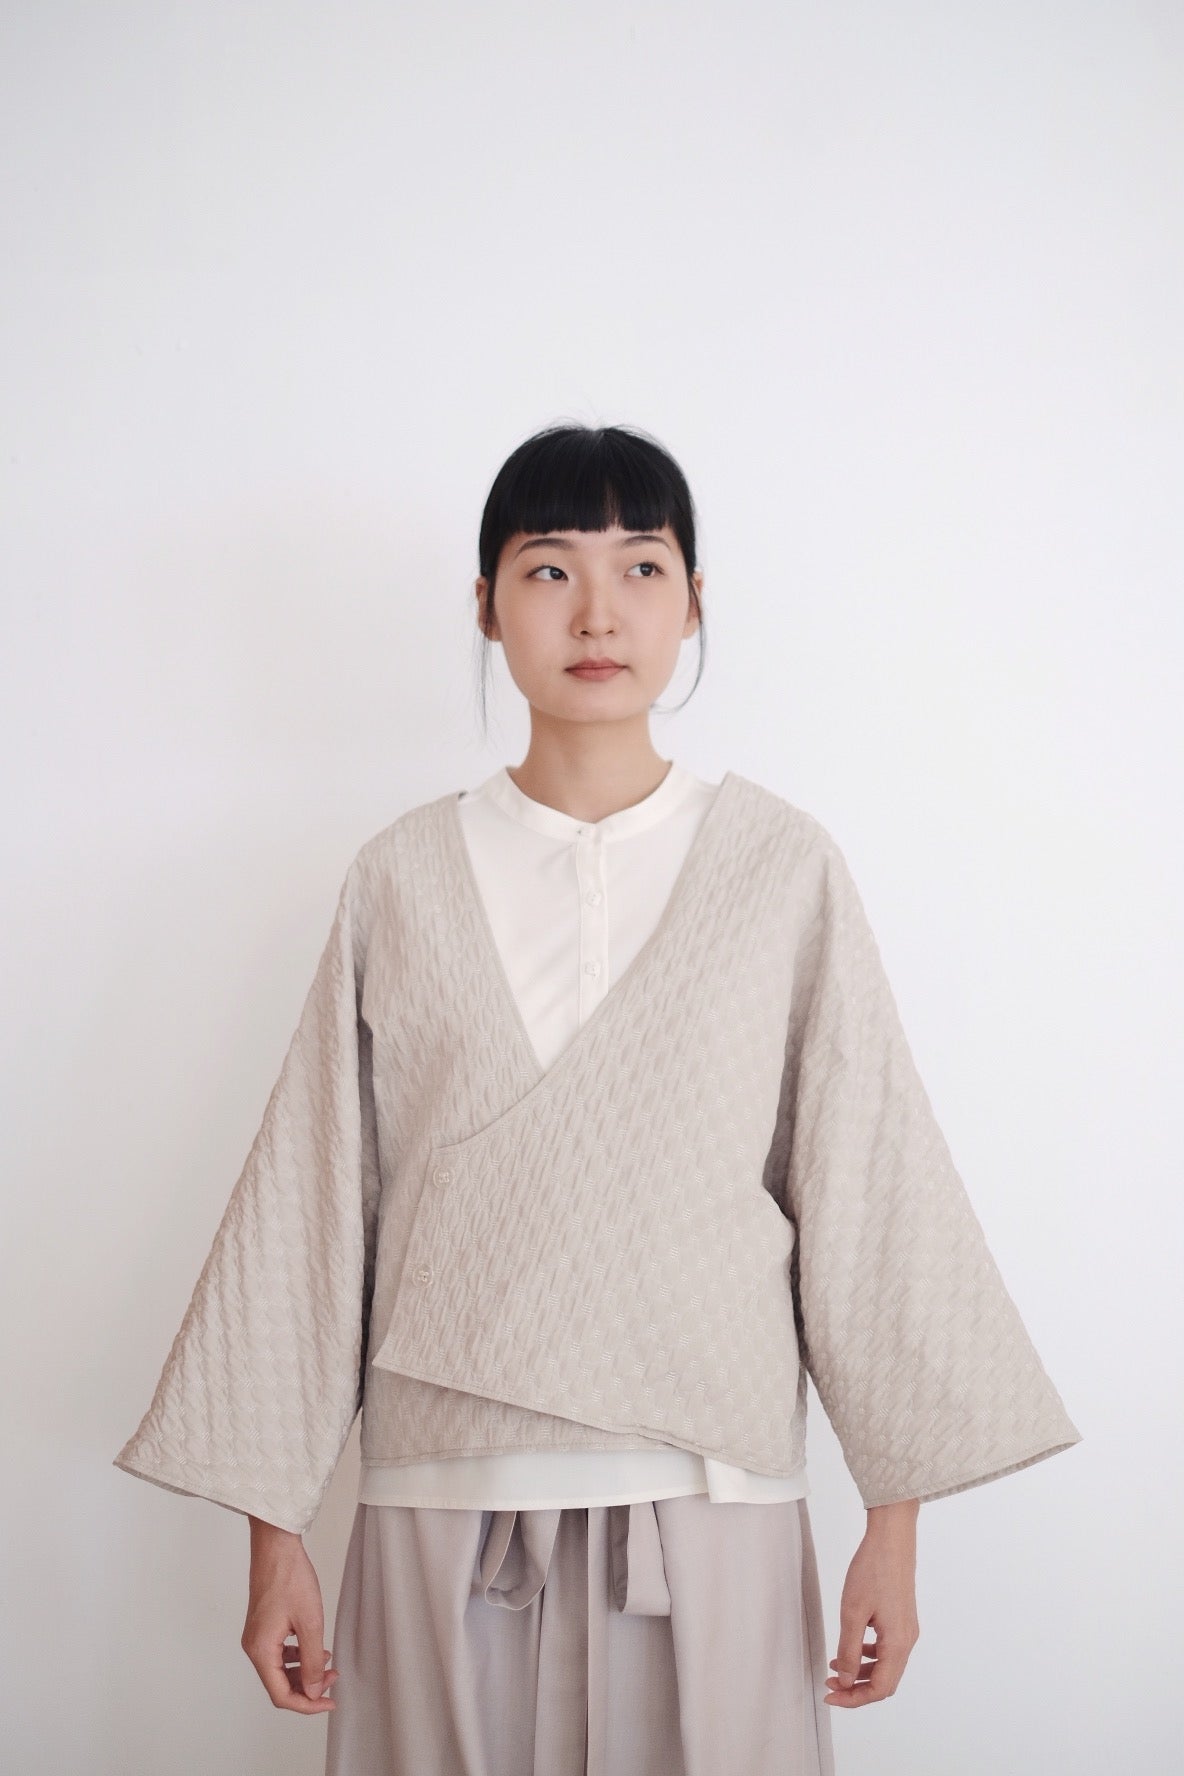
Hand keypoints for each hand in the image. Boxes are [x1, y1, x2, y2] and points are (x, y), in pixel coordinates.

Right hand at [241, 1516, 339, 1713]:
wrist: (276, 1546)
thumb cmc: (290, 1578)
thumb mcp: (310, 1622)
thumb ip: (312, 1661)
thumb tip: (315, 1691)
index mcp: (261, 1650)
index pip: (281, 1695)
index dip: (307, 1704)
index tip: (330, 1701)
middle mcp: (253, 1648)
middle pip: (279, 1685)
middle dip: (308, 1687)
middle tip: (334, 1679)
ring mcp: (256, 1637)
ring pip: (279, 1670)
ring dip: (304, 1672)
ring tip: (328, 1664)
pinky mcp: (262, 1626)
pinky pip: (278, 1653)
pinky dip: (297, 1657)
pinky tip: (314, 1649)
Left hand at [824, 1501, 920, 1706]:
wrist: (892, 1539)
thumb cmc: (873, 1570)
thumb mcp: (853, 1612)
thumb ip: (848, 1650)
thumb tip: (844, 1681)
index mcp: (898, 1644)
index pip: (879, 1689)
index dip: (854, 1699)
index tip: (831, 1695)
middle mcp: (907, 1641)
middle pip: (885, 1682)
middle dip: (857, 1689)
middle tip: (831, 1687)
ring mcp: (907, 1629)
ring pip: (886, 1666)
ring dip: (861, 1672)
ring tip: (835, 1667)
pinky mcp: (902, 1618)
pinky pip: (887, 1649)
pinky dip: (868, 1655)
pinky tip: (851, 1647)